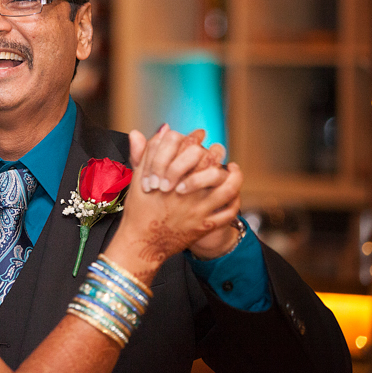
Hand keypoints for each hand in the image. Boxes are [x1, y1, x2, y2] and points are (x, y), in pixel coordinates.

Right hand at [131, 125, 243, 259]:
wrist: (141, 243)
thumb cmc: (138, 210)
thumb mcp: (137, 178)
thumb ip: (149, 152)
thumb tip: (163, 129)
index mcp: (170, 178)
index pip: (191, 149)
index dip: (196, 138)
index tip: (199, 135)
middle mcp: (187, 193)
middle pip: (212, 164)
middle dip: (217, 152)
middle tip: (218, 149)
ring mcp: (198, 210)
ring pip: (227, 188)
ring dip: (234, 176)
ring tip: (232, 169)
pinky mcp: (204, 226)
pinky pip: (228, 212)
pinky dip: (234, 199)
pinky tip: (232, 191)